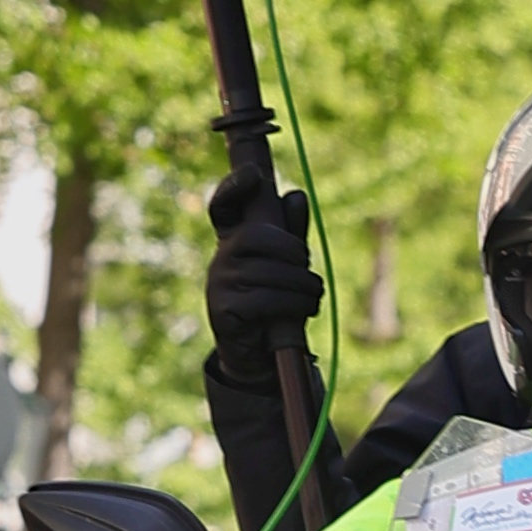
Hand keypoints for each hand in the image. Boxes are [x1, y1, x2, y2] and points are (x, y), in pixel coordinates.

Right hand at [205, 166, 321, 378]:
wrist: (259, 356)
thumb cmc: (275, 305)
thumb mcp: (286, 267)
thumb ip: (291, 235)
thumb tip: (296, 195)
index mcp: (234, 241)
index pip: (224, 206)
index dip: (235, 186)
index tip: (255, 174)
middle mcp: (221, 258)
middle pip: (258, 237)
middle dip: (293, 251)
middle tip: (308, 271)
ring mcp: (219, 284)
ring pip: (270, 272)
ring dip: (303, 286)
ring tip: (312, 297)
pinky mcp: (224, 310)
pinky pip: (267, 298)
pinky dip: (294, 304)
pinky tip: (303, 311)